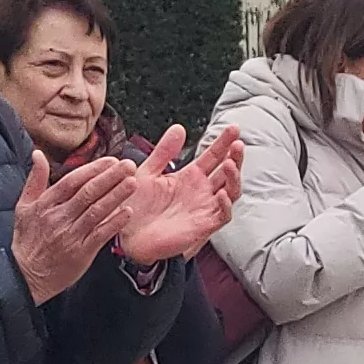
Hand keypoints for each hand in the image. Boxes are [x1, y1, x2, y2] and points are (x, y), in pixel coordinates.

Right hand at [13, 153, 140, 299]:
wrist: (26, 276)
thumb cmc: (27, 241)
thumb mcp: (24, 207)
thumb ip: (35, 179)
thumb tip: (38, 153)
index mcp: (46, 204)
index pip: (72, 181)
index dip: (93, 169)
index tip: (111, 161)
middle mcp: (58, 218)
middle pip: (87, 193)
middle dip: (110, 178)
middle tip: (128, 166)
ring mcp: (70, 236)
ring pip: (96, 212)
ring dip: (116, 196)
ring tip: (132, 183)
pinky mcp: (81, 253)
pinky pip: (100, 235)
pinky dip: (114, 223)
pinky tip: (128, 213)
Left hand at [112, 124, 243, 263]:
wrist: (126, 235)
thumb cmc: (136, 206)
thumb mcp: (147, 172)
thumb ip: (163, 151)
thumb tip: (179, 127)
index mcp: (190, 177)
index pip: (214, 156)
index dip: (224, 142)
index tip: (233, 128)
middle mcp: (202, 191)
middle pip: (228, 171)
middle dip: (235, 157)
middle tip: (237, 143)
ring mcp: (204, 208)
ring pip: (231, 191)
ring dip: (234, 177)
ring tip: (230, 164)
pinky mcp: (203, 226)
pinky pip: (222, 215)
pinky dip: (225, 205)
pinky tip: (222, 193)